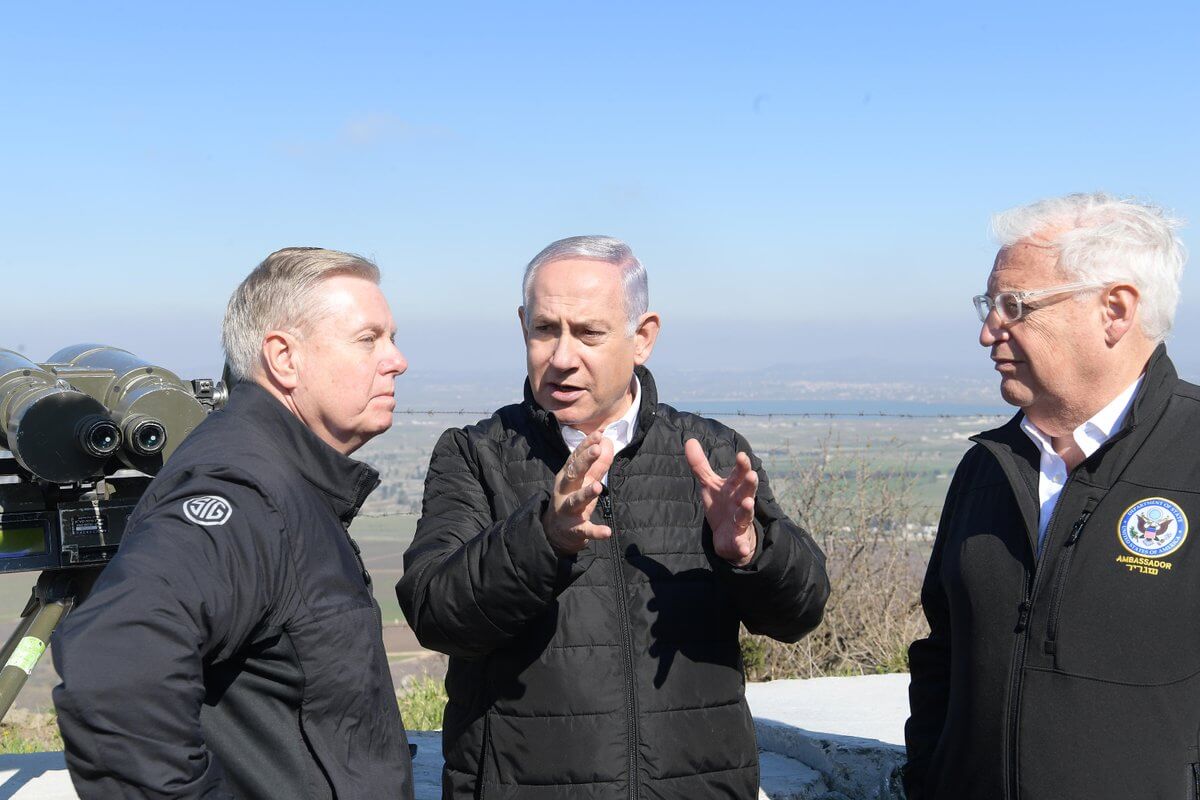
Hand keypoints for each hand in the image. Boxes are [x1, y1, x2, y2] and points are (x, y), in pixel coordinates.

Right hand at [542, 432, 614, 555]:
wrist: (556, 532)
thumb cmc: (572, 498)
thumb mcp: (585, 481)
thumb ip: (598, 464)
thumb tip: (608, 442)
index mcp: (567, 477)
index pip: (575, 457)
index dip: (586, 446)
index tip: (598, 434)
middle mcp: (565, 491)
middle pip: (573, 474)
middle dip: (584, 461)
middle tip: (596, 450)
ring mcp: (568, 510)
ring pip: (575, 500)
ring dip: (586, 493)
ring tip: (598, 487)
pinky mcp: (574, 530)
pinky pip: (585, 530)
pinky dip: (595, 531)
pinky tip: (607, 531)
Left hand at [685, 439, 758, 566]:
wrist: (728, 536)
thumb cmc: (722, 505)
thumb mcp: (709, 485)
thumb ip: (700, 464)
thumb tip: (690, 440)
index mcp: (734, 487)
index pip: (739, 474)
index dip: (741, 465)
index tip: (741, 455)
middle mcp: (741, 501)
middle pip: (747, 490)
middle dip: (749, 483)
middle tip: (751, 475)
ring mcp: (741, 521)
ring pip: (746, 514)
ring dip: (747, 509)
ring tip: (747, 502)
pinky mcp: (738, 540)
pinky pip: (741, 544)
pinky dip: (743, 546)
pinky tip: (743, 548)